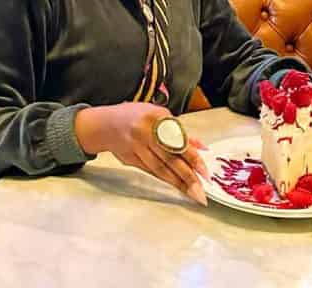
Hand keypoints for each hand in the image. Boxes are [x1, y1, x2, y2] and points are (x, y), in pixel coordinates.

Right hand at [75, 103, 209, 205]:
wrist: (106, 123)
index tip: (205, 172)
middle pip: (170, 157)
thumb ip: (181, 131)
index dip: (193, 158)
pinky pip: (151, 171)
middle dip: (188, 176)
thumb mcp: (159, 115)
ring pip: (160, 168)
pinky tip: (176, 187)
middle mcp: (146, 132)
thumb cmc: (136, 116)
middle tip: (201, 191)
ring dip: (178, 183)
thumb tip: (202, 147)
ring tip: (192, 194)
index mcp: (157, 117)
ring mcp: (137, 147)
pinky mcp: (131, 159)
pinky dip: (165, 179)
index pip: (180, 140)